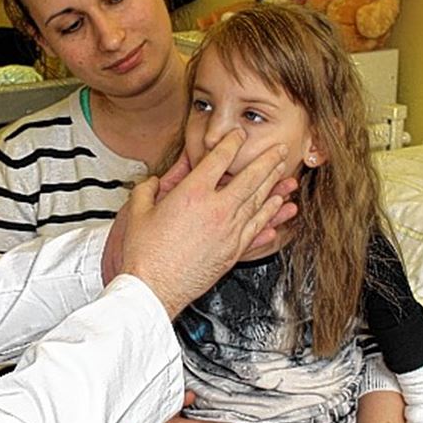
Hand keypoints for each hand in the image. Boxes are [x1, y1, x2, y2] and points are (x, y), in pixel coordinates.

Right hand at [103, 154, 296, 285]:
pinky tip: (278, 204)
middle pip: (250, 177)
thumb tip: (152, 183)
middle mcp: (216, 209)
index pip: (219, 159)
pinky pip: (257, 225)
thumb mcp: (138, 212)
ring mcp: (229, 230)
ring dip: (274, 182)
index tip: (239, 135)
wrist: (154, 288)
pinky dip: (270, 212)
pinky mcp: (233, 250)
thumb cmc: (145, 253)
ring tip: (285, 170)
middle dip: (267, 159)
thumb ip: (147, 190)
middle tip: (280, 148)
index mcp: (192, 193)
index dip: (231, 143)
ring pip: (258, 200)